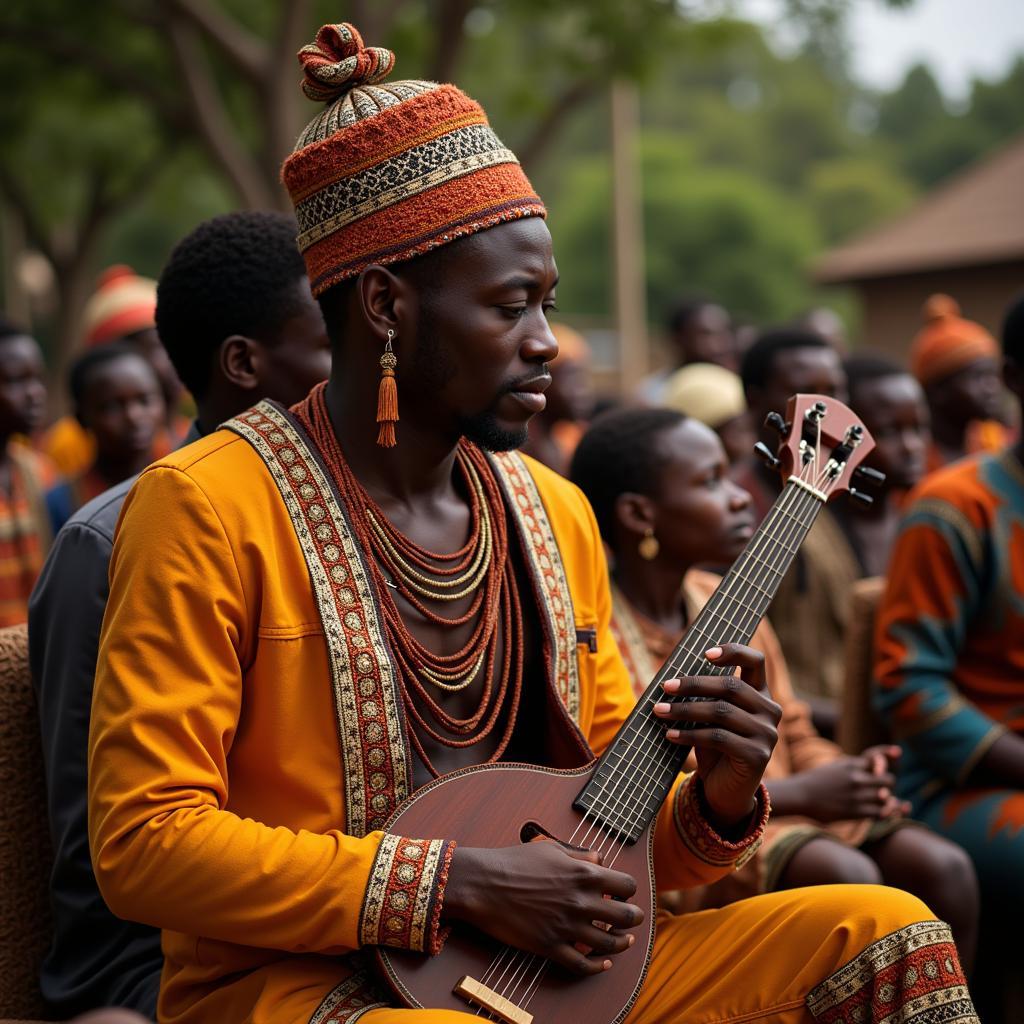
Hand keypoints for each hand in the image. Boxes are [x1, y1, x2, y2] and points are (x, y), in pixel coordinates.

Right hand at [443, 841, 643, 975]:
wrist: (483, 884)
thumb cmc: (514, 862)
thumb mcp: (550, 849)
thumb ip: (580, 855)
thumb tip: (600, 859)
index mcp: (582, 873)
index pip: (626, 885)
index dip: (629, 890)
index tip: (625, 893)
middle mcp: (579, 901)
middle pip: (625, 916)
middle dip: (634, 918)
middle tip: (633, 919)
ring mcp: (565, 925)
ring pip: (608, 943)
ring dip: (621, 943)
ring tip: (624, 940)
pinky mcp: (550, 946)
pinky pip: (582, 964)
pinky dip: (598, 967)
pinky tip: (604, 963)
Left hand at [653, 644, 779, 828]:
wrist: (725, 790)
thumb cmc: (714, 747)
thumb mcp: (709, 717)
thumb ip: (703, 696)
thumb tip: (672, 678)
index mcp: (761, 693)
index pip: (755, 661)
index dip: (733, 651)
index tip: (704, 653)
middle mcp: (770, 710)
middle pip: (731, 686)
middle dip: (693, 685)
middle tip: (665, 687)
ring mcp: (767, 734)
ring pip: (721, 712)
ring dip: (685, 710)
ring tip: (659, 711)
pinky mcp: (758, 756)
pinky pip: (718, 738)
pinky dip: (689, 735)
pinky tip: (669, 735)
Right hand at [778, 744, 909, 822]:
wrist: (800, 795)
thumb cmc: (817, 782)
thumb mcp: (835, 767)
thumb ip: (855, 765)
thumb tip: (879, 766)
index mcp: (850, 764)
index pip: (875, 756)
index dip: (887, 753)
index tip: (897, 751)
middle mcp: (856, 777)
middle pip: (888, 779)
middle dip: (886, 784)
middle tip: (879, 788)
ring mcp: (856, 795)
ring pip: (886, 797)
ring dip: (887, 800)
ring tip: (881, 802)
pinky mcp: (855, 811)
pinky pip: (880, 812)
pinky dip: (885, 813)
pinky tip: (880, 811)